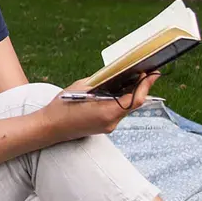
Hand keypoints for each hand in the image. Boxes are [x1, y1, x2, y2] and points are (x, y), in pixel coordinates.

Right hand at [40, 72, 160, 142]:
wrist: (49, 128)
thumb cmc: (62, 106)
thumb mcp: (81, 87)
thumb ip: (101, 81)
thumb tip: (115, 74)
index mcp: (107, 112)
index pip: (135, 99)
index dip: (145, 86)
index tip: (152, 73)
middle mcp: (111, 122)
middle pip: (133, 104)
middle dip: (140, 88)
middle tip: (145, 72)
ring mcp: (108, 126)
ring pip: (126, 108)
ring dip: (130, 94)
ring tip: (133, 79)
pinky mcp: (103, 127)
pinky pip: (117, 112)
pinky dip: (121, 101)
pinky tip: (118, 91)